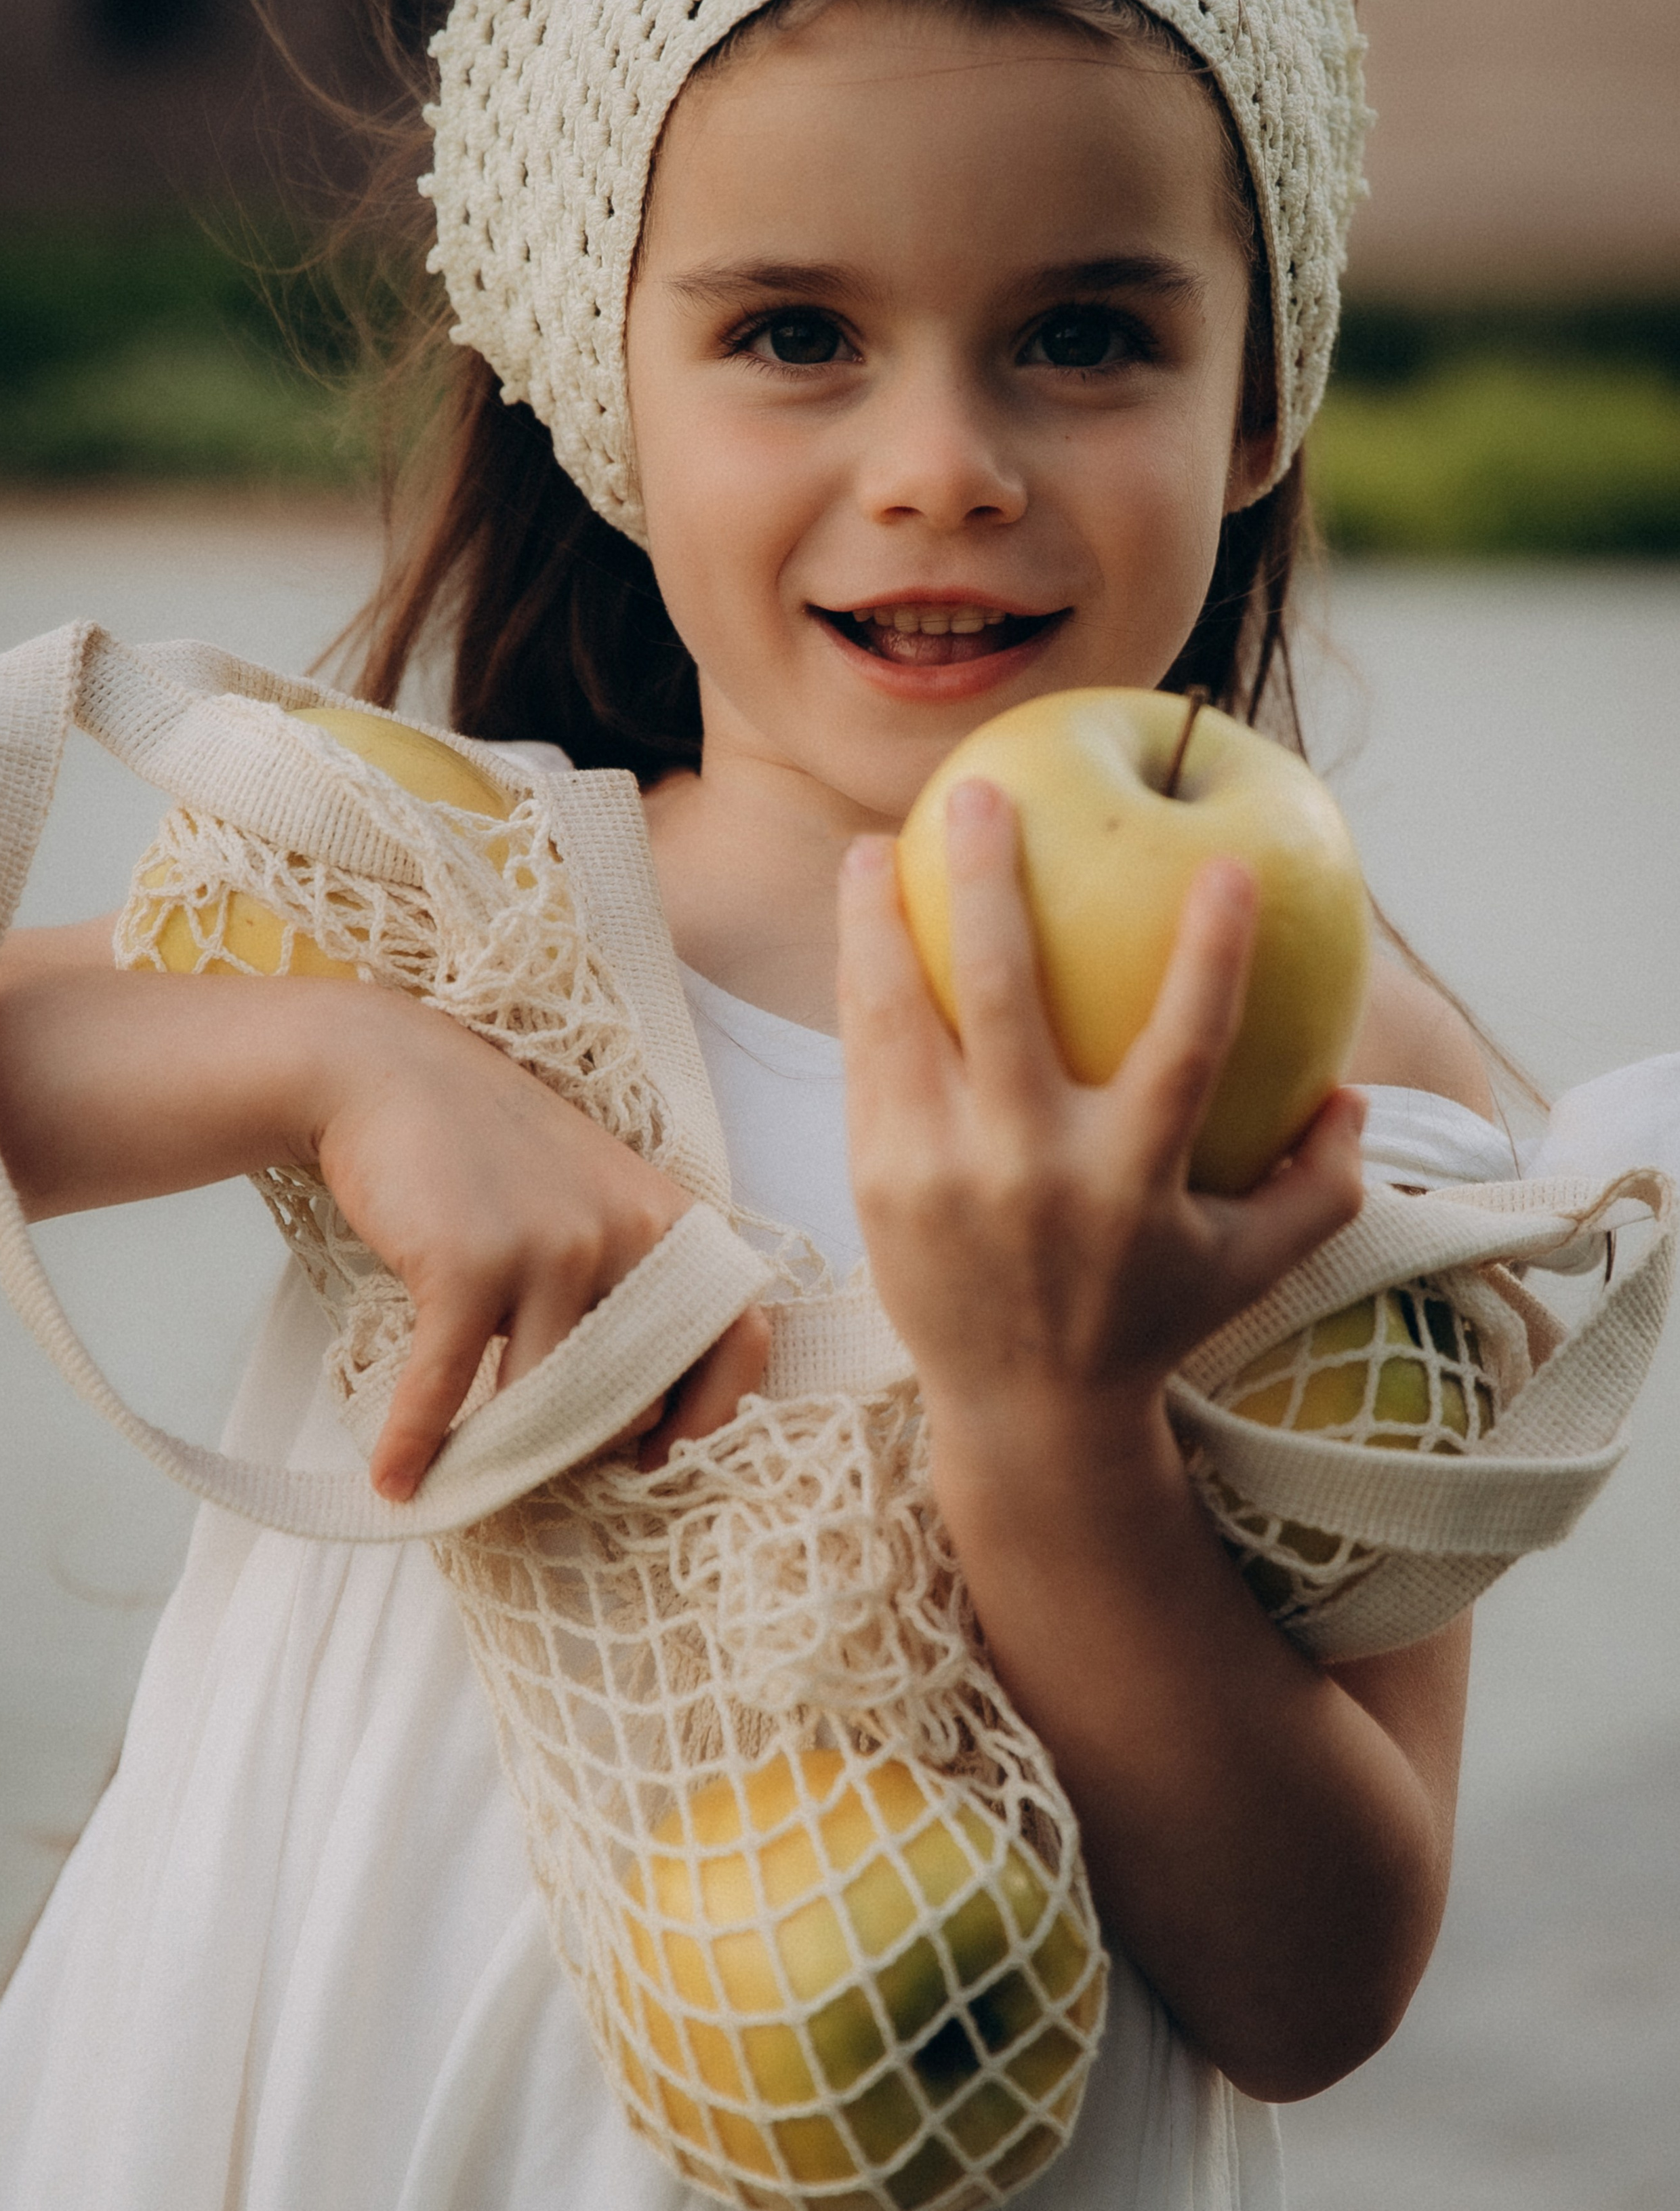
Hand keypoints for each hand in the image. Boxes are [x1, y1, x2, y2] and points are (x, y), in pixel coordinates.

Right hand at [307, 993, 769, 1498]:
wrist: (389, 1073)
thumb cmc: (492, 1153)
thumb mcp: (594, 1200)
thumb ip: (626, 1284)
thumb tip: (631, 1415)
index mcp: (670, 1222)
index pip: (741, 1339)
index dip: (714, 1414)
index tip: (662, 1458)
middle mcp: (627, 1234)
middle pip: (641, 1395)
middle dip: (589, 1448)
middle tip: (544, 1467)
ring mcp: (552, 1248)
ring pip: (551, 1406)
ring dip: (502, 1458)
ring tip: (467, 1479)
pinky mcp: (468, 1264)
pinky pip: (448, 1387)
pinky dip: (415, 1443)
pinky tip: (397, 1478)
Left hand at [836, 777, 1363, 1442]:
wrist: (1027, 1417)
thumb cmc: (1149, 1318)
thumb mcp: (1253, 1264)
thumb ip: (1322, 1184)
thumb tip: (1354, 1093)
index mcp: (1133, 1183)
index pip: (1186, 1049)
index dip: (1213, 955)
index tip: (1228, 865)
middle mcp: (1031, 1172)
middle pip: (1002, 999)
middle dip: (987, 884)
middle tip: (980, 793)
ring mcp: (942, 1177)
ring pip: (899, 1019)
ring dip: (877, 922)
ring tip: (867, 846)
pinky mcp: (878, 1184)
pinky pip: (864, 1062)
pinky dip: (858, 988)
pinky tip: (856, 928)